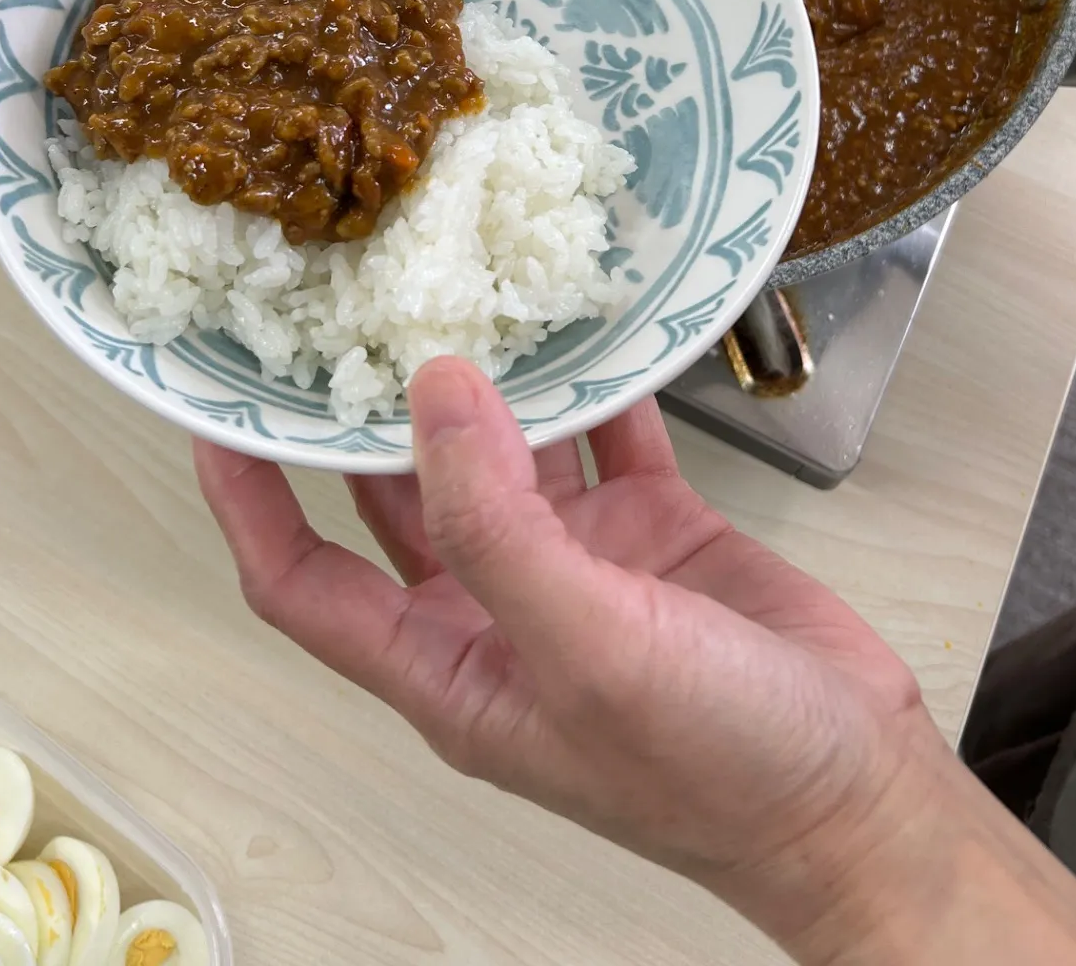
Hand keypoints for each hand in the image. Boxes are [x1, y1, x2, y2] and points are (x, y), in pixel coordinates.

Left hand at [196, 358, 1075, 963]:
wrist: (861, 795)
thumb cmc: (716, 771)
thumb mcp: (586, 647)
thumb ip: (496, 523)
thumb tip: (429, 392)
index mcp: (448, 666)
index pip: (302, 578)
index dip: (248, 498)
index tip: (214, 407)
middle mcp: (496, 608)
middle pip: (391, 498)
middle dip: (359, 412)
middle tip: (333, 308)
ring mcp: (575, 564)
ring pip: (499, 451)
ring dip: (479, 381)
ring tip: (447, 281)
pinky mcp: (650, 528)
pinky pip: (602, 431)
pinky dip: (591, 378)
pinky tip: (580, 314)